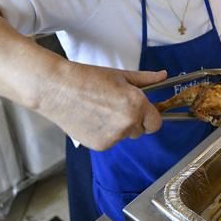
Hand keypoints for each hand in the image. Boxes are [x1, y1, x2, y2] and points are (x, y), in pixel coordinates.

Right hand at [38, 62, 166, 150]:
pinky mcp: (100, 145)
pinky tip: (91, 119)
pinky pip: (110, 141)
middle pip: (141, 130)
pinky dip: (104, 134)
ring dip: (118, 128)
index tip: (142, 111)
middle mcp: (128, 123)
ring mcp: (114, 137)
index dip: (150, 117)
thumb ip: (145, 79)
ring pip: (124, 136)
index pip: (156, 123)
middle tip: (115, 105)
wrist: (57, 88)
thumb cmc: (88, 79)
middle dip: (133, 120)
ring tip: (100, 110)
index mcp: (136, 104)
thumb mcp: (120, 75)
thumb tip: (163, 76)